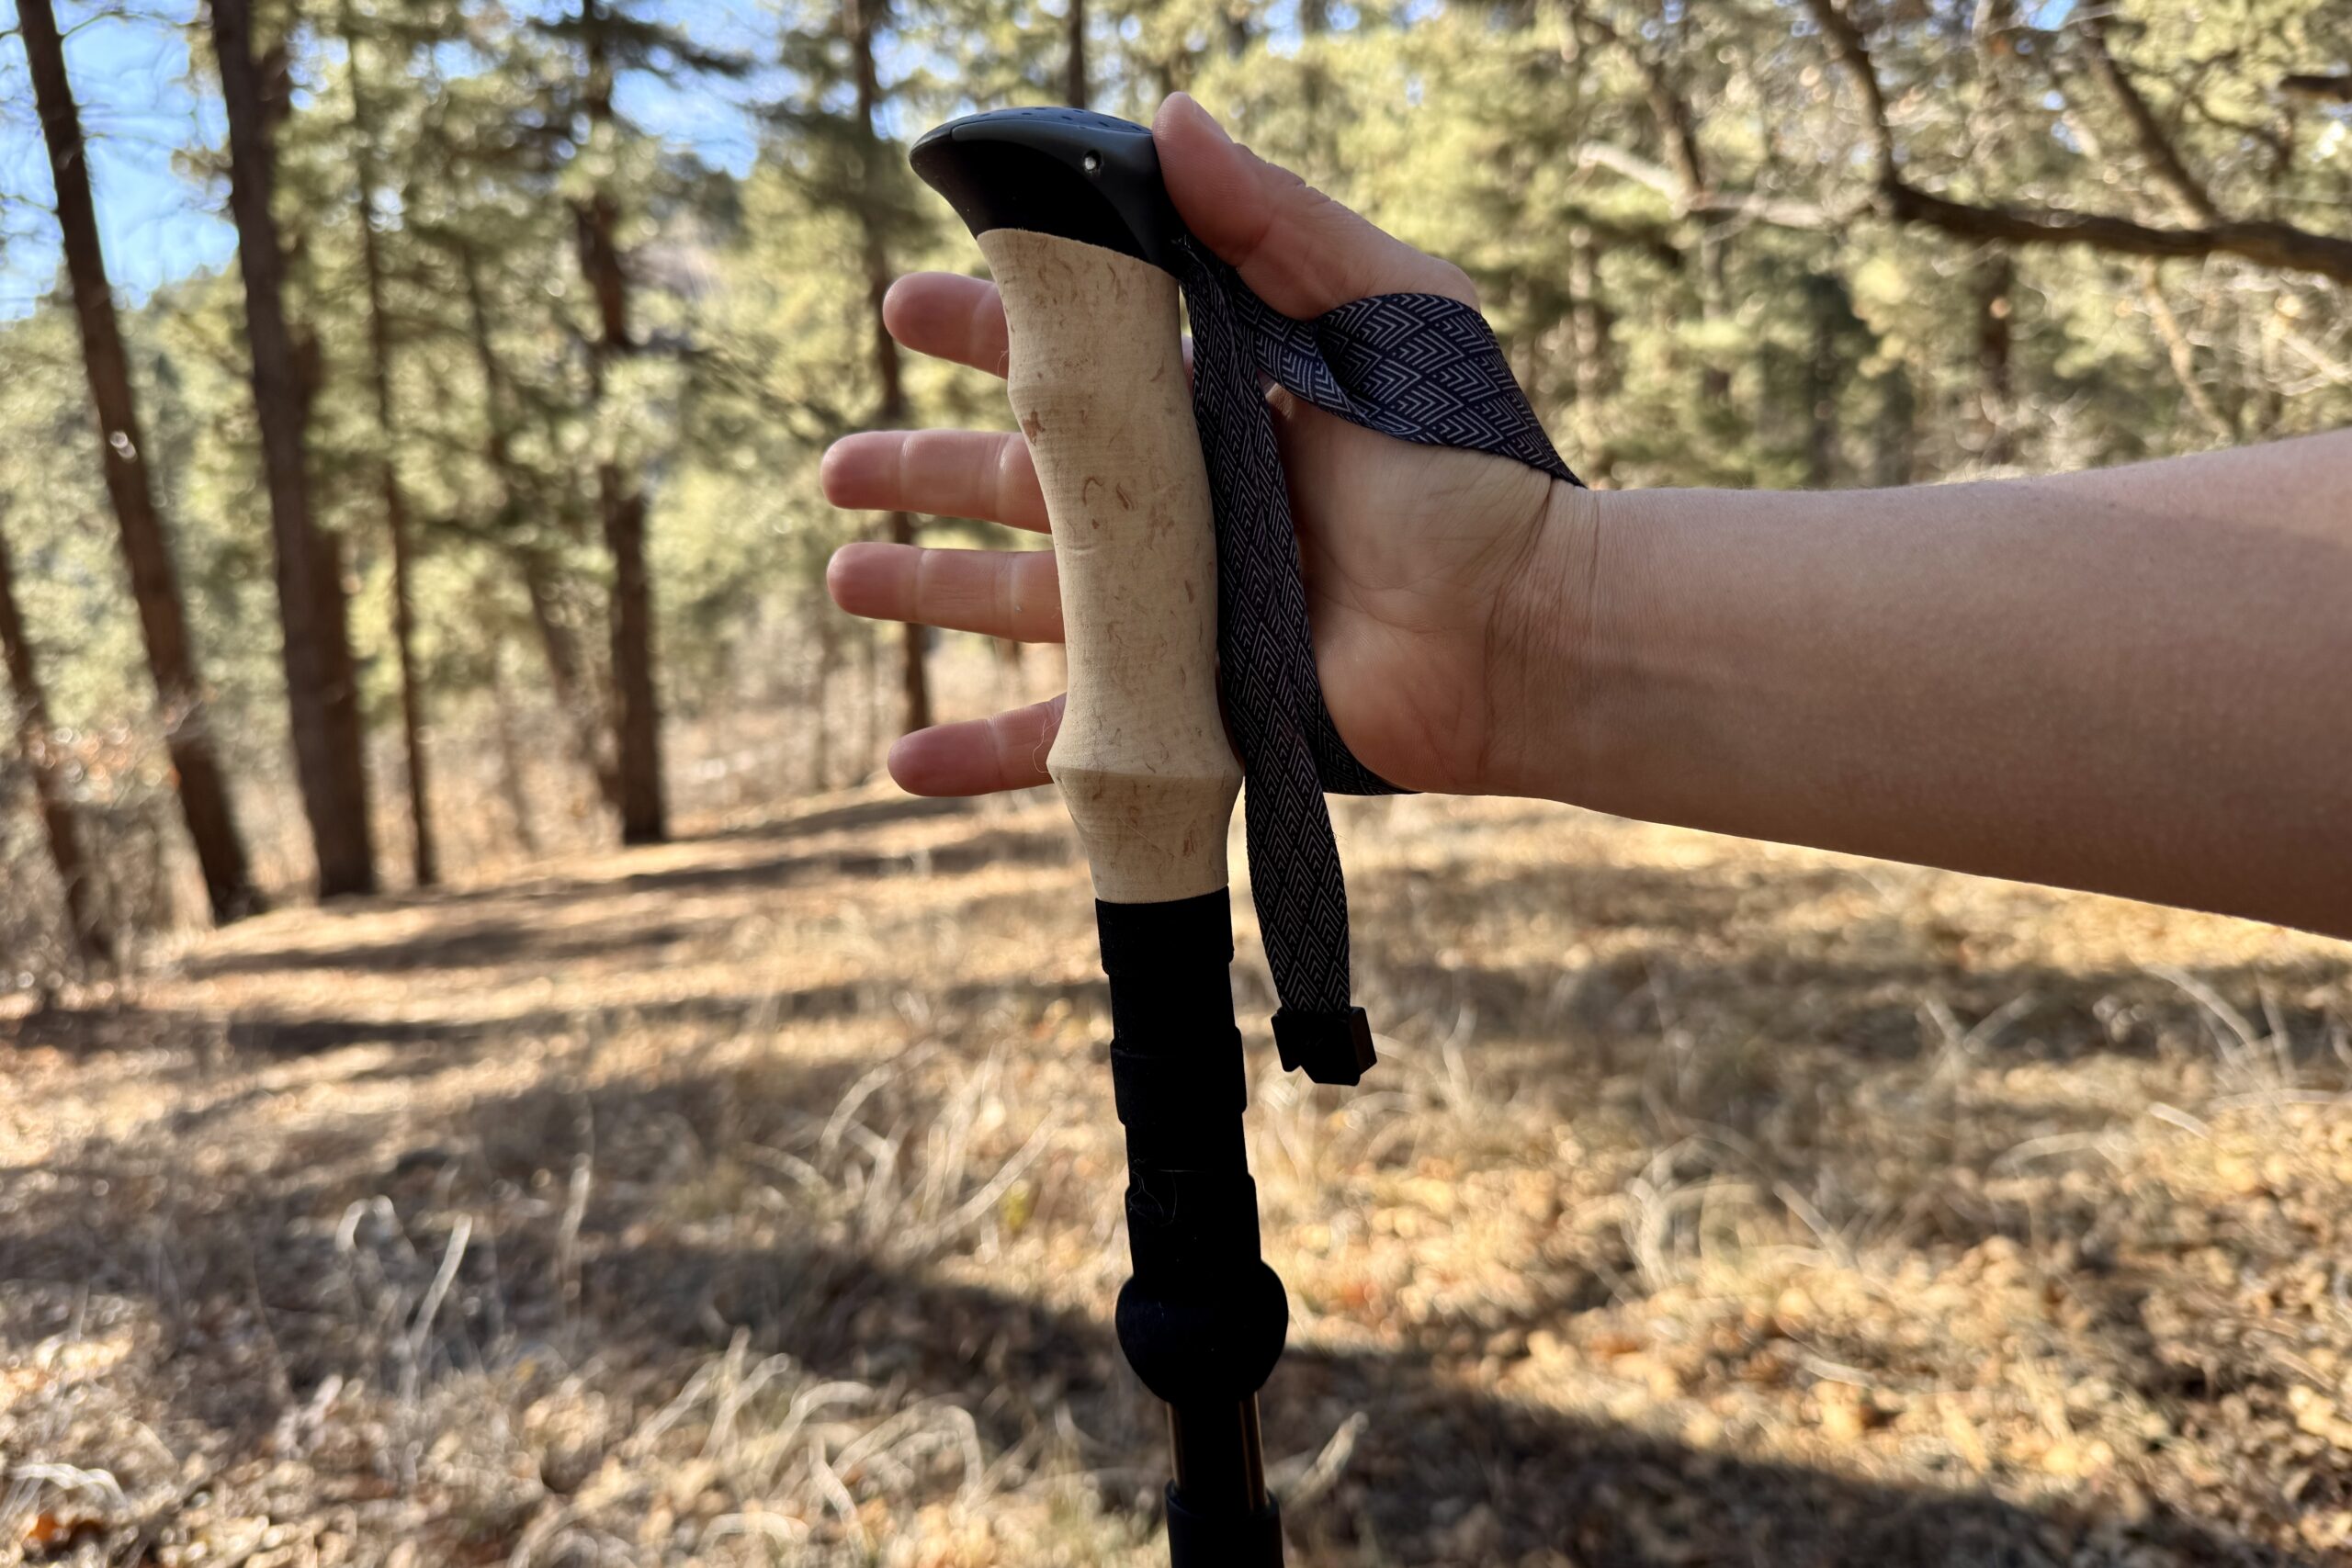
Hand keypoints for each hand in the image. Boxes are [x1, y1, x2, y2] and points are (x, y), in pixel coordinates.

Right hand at [823, 93, 1580, 797]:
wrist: (1519, 629)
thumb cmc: (1467, 467)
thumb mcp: (1383, 308)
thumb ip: (1274, 221)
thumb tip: (1165, 118)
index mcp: (1216, 409)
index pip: (1075, 364)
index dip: (986, 336)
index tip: (904, 307)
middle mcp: (1184, 511)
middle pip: (1021, 485)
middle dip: (924, 471)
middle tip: (835, 467)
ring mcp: (1178, 617)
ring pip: (1022, 604)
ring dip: (927, 591)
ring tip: (843, 579)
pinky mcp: (1186, 711)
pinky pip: (1067, 741)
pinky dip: (983, 758)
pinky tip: (904, 765)